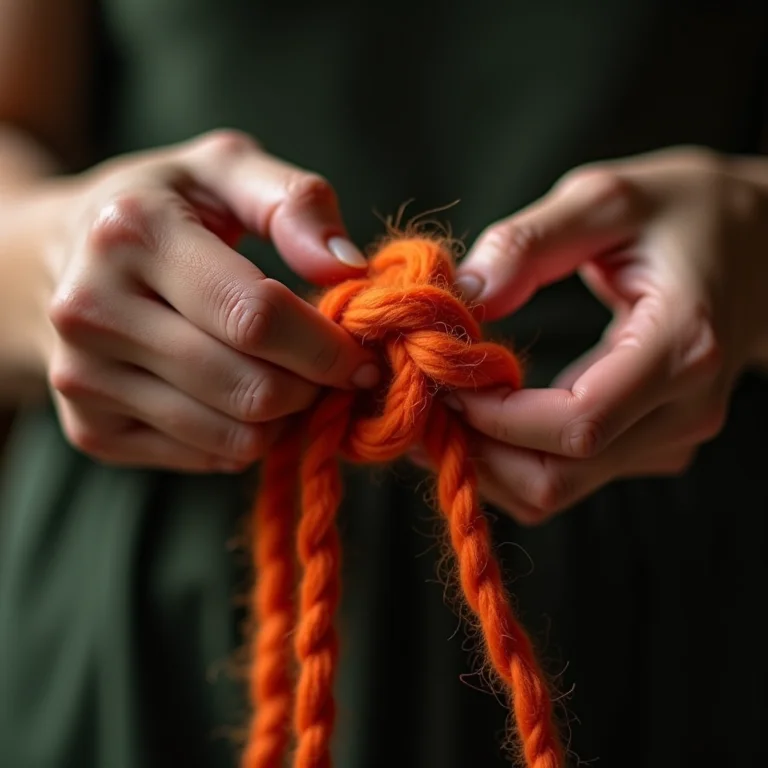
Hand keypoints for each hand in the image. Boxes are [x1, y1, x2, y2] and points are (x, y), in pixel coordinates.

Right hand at [43, 130, 378, 471]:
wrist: (60, 259)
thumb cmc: (164, 210)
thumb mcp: (225, 172)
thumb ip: (295, 202)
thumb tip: (348, 270)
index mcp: (132, 233)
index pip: (255, 316)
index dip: (327, 347)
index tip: (363, 358)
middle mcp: (91, 310)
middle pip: (250, 388)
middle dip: (313, 387)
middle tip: (328, 370)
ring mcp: (83, 379)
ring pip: (234, 437)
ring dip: (285, 417)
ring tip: (287, 378)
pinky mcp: (90, 429)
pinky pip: (207, 459)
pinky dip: (244, 437)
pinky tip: (238, 395)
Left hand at [442, 147, 767, 523]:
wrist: (761, 243)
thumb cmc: (687, 212)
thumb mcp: (607, 199)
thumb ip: (530, 242)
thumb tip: (462, 294)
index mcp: (680, 347)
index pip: (574, 424)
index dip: (491, 415)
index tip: (436, 375)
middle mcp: (683, 410)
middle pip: (557, 477)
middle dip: (475, 449)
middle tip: (421, 400)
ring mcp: (670, 437)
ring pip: (555, 489)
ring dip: (485, 459)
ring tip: (439, 404)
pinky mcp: (652, 444)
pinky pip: (567, 476)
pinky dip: (510, 456)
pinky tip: (480, 411)